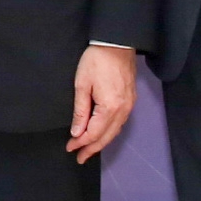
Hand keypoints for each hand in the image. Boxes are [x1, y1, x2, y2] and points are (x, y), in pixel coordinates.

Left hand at [69, 46, 138, 161]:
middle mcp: (123, 110)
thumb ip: (80, 111)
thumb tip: (77, 132)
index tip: (69, 148)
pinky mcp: (131, 100)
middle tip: (79, 158)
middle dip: (92, 148)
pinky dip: (109, 132)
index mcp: (110, 107)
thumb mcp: (82, 84)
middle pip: (107, 136)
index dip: (81, 143)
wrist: (117, 43)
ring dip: (101, 142)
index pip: (94, 133)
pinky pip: (120, 122)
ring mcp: (129, 105)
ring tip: (88, 149)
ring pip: (115, 131)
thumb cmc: (96, 61)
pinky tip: (102, 134)